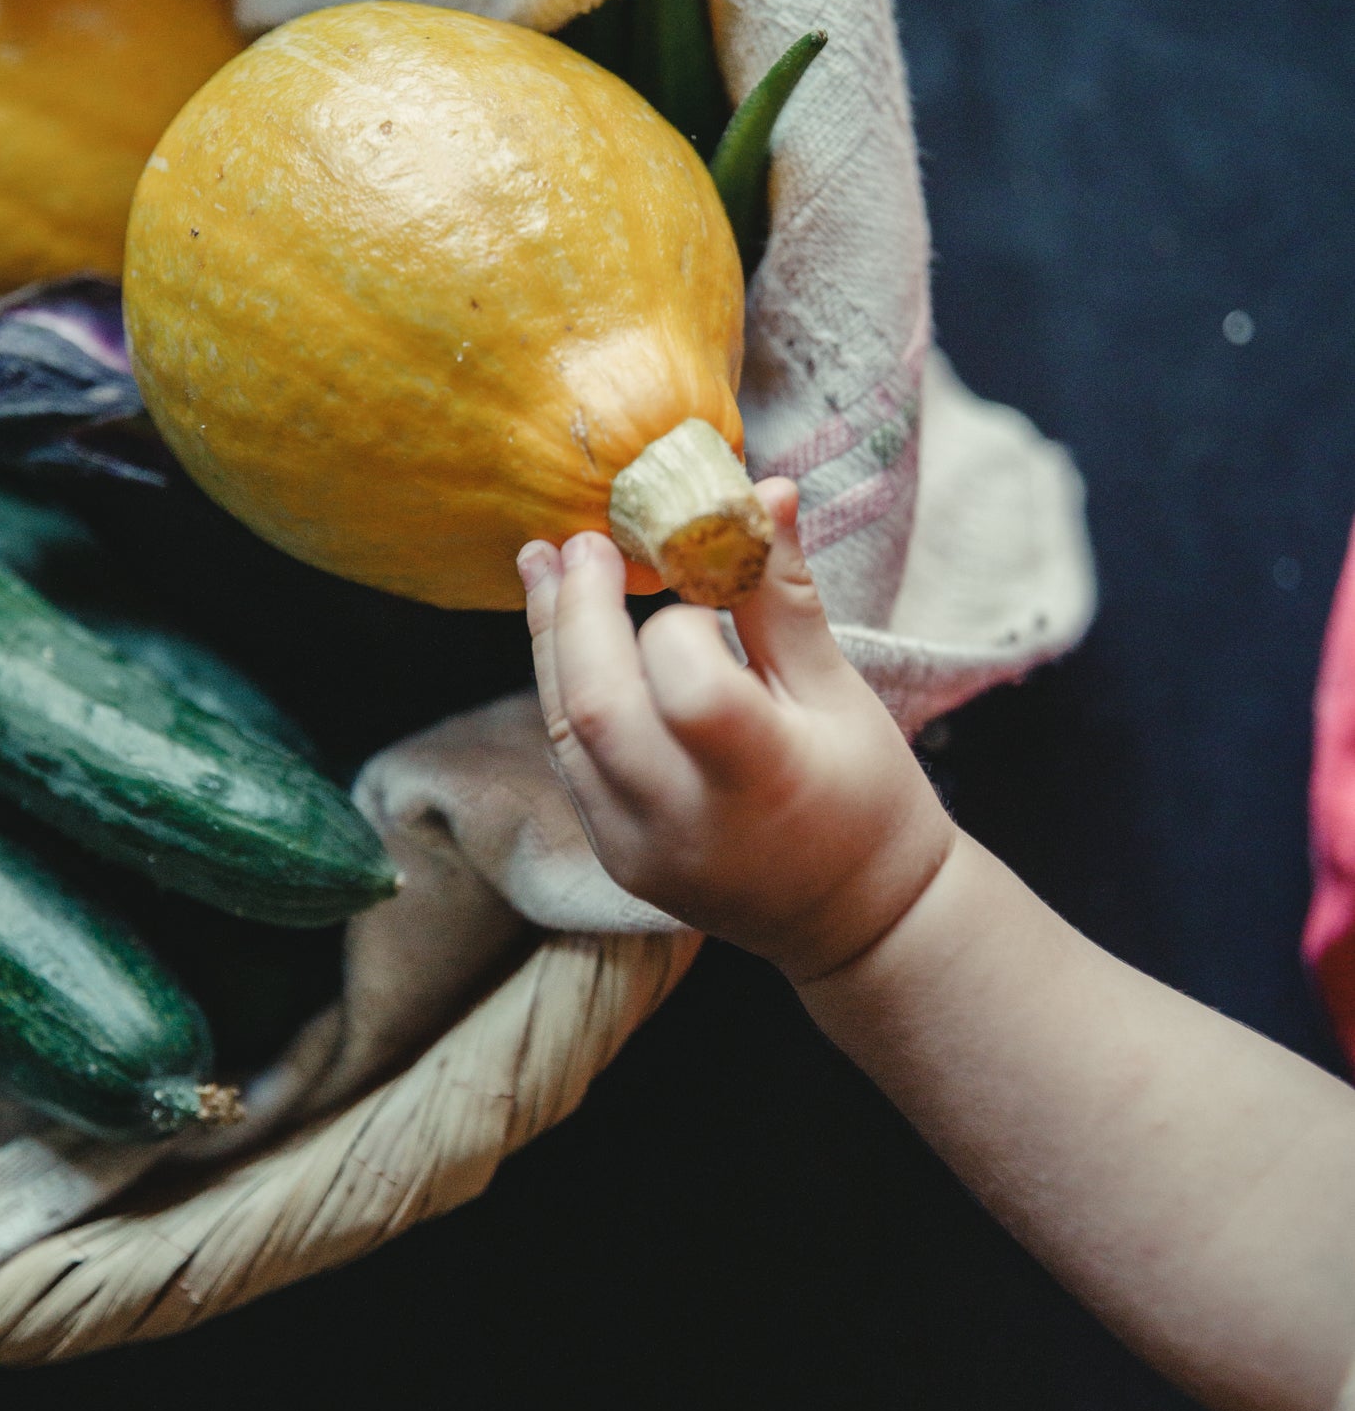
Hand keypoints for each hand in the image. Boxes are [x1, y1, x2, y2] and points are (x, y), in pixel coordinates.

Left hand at [518, 480, 954, 982]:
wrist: (855, 919)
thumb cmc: (866, 796)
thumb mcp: (840, 693)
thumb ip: (783, 596)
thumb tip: (761, 490)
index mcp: (760, 782)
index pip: (688, 687)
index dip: (679, 624)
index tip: (694, 583)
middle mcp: (685, 824)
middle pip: (597, 709)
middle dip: (575, 613)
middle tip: (578, 543)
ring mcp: (640, 850)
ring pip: (568, 733)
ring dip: (551, 643)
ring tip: (544, 566)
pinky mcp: (617, 858)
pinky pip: (574, 764)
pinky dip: (569, 693)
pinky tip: (568, 637)